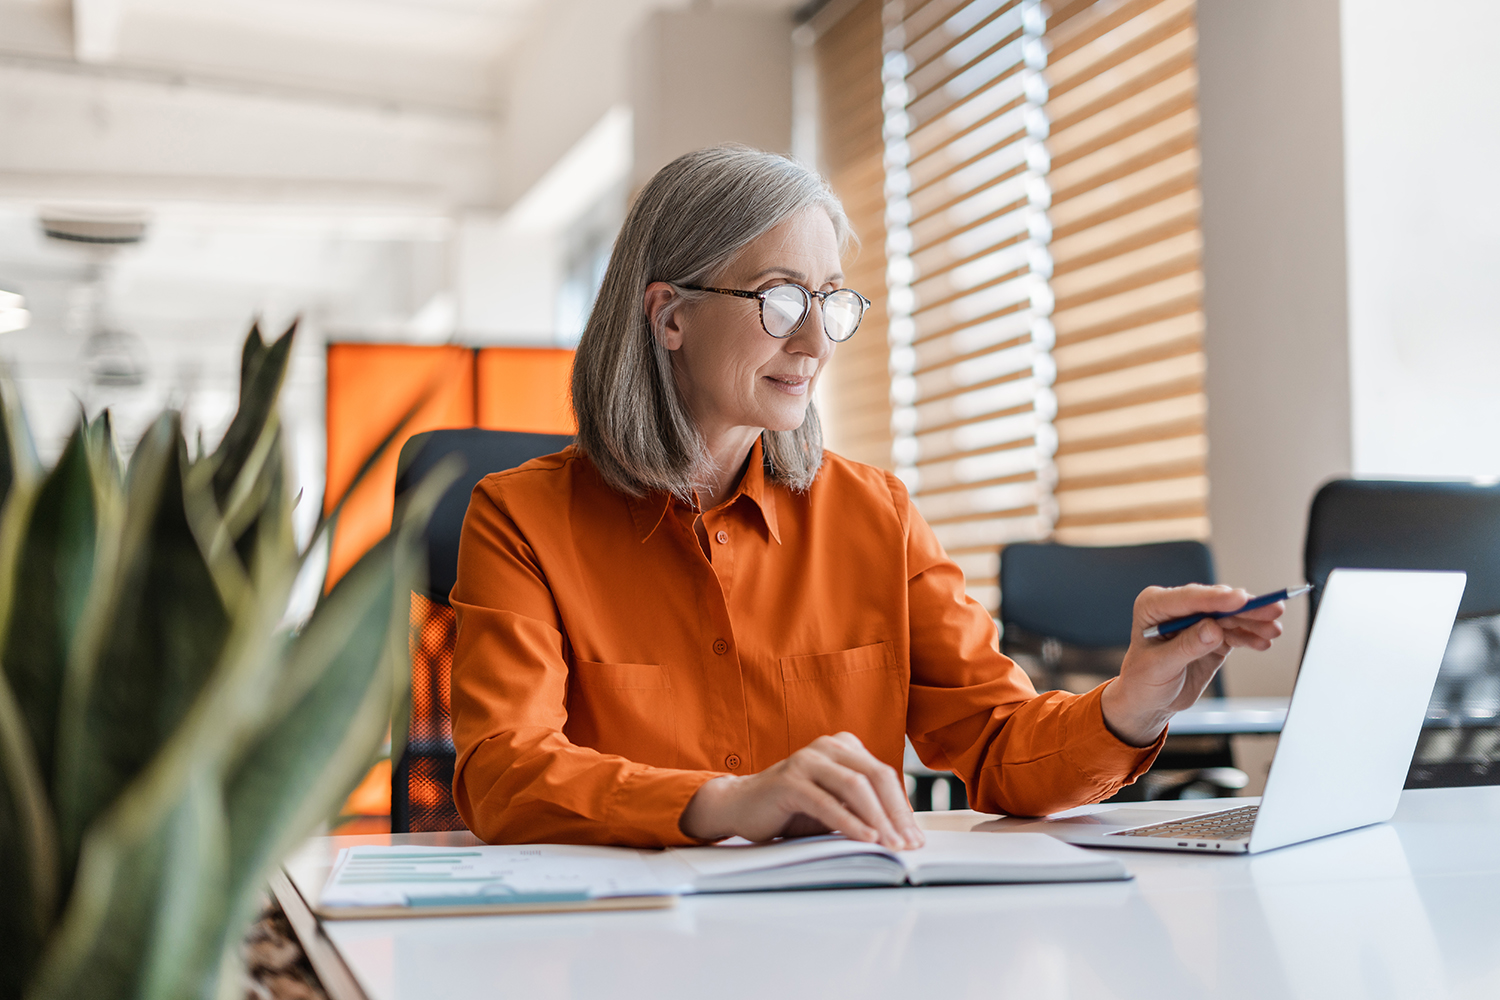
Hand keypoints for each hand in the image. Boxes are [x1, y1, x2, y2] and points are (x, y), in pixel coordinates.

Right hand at [678, 732, 925, 849]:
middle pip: (875, 776)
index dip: (903, 808)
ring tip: (891, 844)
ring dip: (878, 819)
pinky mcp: (789, 781)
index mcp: (843, 747)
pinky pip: (826, 802)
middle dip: (896, 813)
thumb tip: (902, 832)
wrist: (740, 805)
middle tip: (908, 843)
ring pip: (855, 787)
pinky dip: (849, 822)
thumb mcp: (833, 805)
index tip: (915, 838)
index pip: (883, 776)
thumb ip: (861, 807)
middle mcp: (827, 747)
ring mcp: (807, 760)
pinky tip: (865, 838)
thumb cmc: (791, 809)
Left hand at [1101, 584, 1285, 746]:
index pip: (1188, 598)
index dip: (1216, 598)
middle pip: (1215, 603)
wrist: (1148, 700)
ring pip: (1230, 616)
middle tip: (1273, 610)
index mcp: (1153, 606)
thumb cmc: (1143, 681)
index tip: (1240, 599)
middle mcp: (1176, 608)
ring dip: (1253, 622)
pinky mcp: (1213, 636)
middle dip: (1245, 608)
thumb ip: (1186, 646)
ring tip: (1274, 630)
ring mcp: (1197, 621)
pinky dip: (1250, 636)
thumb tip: (1213, 628)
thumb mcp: (1160, 666)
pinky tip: (1263, 642)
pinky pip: (1234, 632)